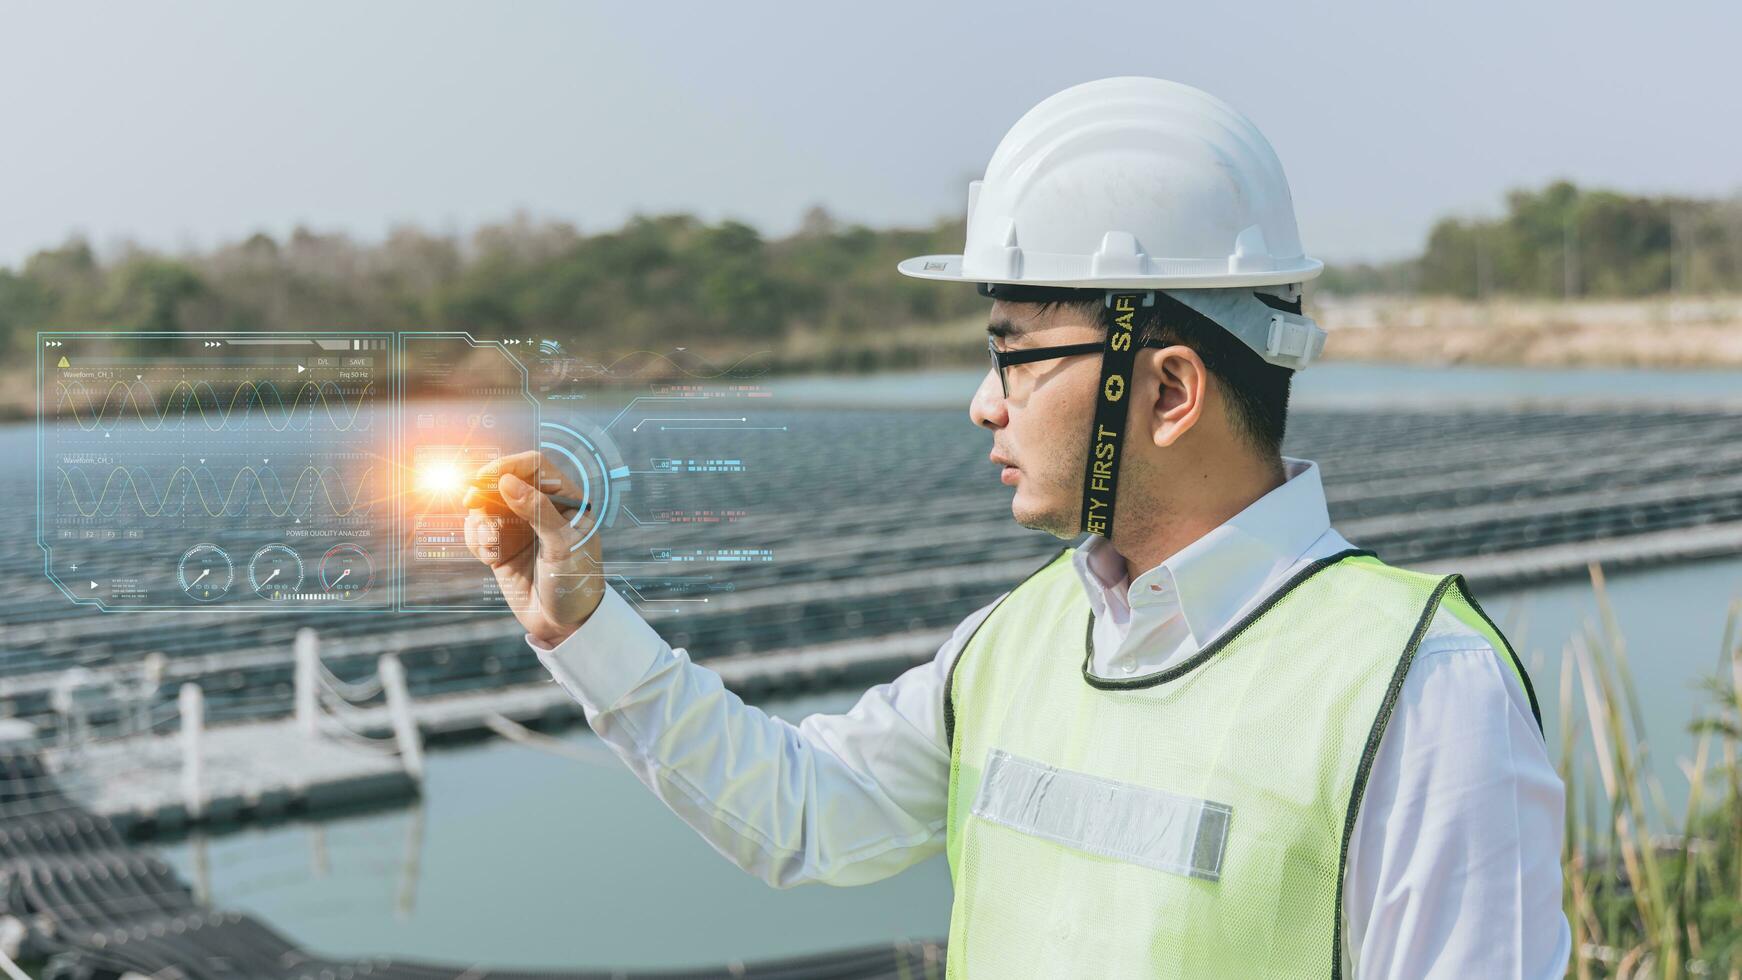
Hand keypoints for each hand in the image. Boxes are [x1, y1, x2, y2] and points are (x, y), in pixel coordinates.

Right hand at [463, 450, 604, 645]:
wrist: (566, 625)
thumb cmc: (577, 582)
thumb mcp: (563, 545)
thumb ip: (537, 511)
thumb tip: (507, 482)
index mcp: (565, 499)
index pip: (534, 466)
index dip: (508, 466)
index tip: (486, 478)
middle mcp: (540, 508)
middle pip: (502, 481)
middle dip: (485, 492)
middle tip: (472, 502)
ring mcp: (519, 527)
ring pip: (485, 507)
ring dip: (480, 523)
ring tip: (491, 548)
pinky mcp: (501, 547)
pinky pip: (477, 531)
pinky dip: (476, 541)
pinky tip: (490, 559)